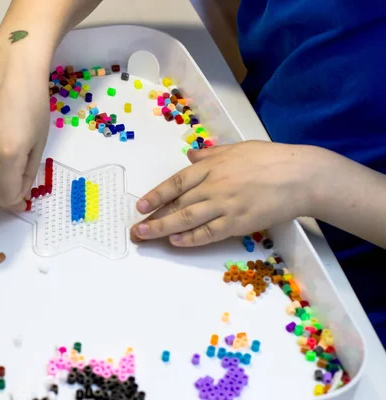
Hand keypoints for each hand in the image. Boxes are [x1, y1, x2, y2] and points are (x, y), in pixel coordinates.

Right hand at [0, 42, 50, 208]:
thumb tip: (18, 192)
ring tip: (5, 180)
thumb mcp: (38, 142)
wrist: (10, 69)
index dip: (16, 202)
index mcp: (6, 154)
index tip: (26, 198)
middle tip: (18, 189)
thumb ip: (27, 172)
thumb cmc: (33, 102)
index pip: (4, 196)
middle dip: (4, 197)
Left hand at [130, 141, 317, 246]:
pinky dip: (191, 238)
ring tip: (146, 237)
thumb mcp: (236, 148)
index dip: (156, 195)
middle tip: (135, 229)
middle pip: (177, 204)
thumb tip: (190, 157)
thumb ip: (210, 155)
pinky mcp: (238, 223)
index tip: (141, 205)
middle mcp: (213, 186)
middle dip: (153, 217)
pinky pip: (209, 233)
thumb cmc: (270, 159)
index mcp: (211, 167)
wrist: (300, 176)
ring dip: (163, 229)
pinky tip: (176, 241)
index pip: (176, 183)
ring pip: (187, 220)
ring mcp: (225, 205)